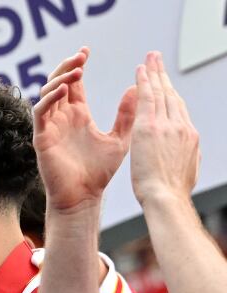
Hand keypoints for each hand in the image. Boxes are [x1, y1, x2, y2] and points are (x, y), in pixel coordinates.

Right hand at [33, 47, 136, 210]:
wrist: (83, 197)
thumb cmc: (98, 173)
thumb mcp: (120, 138)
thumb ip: (127, 115)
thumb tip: (137, 89)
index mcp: (77, 116)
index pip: (73, 84)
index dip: (77, 66)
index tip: (87, 52)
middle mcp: (61, 118)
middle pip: (57, 83)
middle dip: (66, 67)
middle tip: (80, 56)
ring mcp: (50, 127)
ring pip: (46, 94)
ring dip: (58, 80)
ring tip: (76, 72)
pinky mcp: (42, 138)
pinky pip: (40, 113)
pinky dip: (49, 99)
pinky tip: (64, 91)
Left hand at [130, 51, 199, 206]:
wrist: (166, 198)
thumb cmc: (171, 193)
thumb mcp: (185, 171)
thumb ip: (185, 157)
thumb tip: (186, 155)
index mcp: (189, 137)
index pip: (179, 110)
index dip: (171, 95)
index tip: (166, 85)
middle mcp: (181, 126)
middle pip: (172, 95)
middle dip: (164, 77)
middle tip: (158, 60)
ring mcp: (167, 125)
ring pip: (161, 92)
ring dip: (155, 73)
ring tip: (150, 59)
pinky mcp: (151, 127)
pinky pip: (147, 98)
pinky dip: (144, 82)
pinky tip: (140, 71)